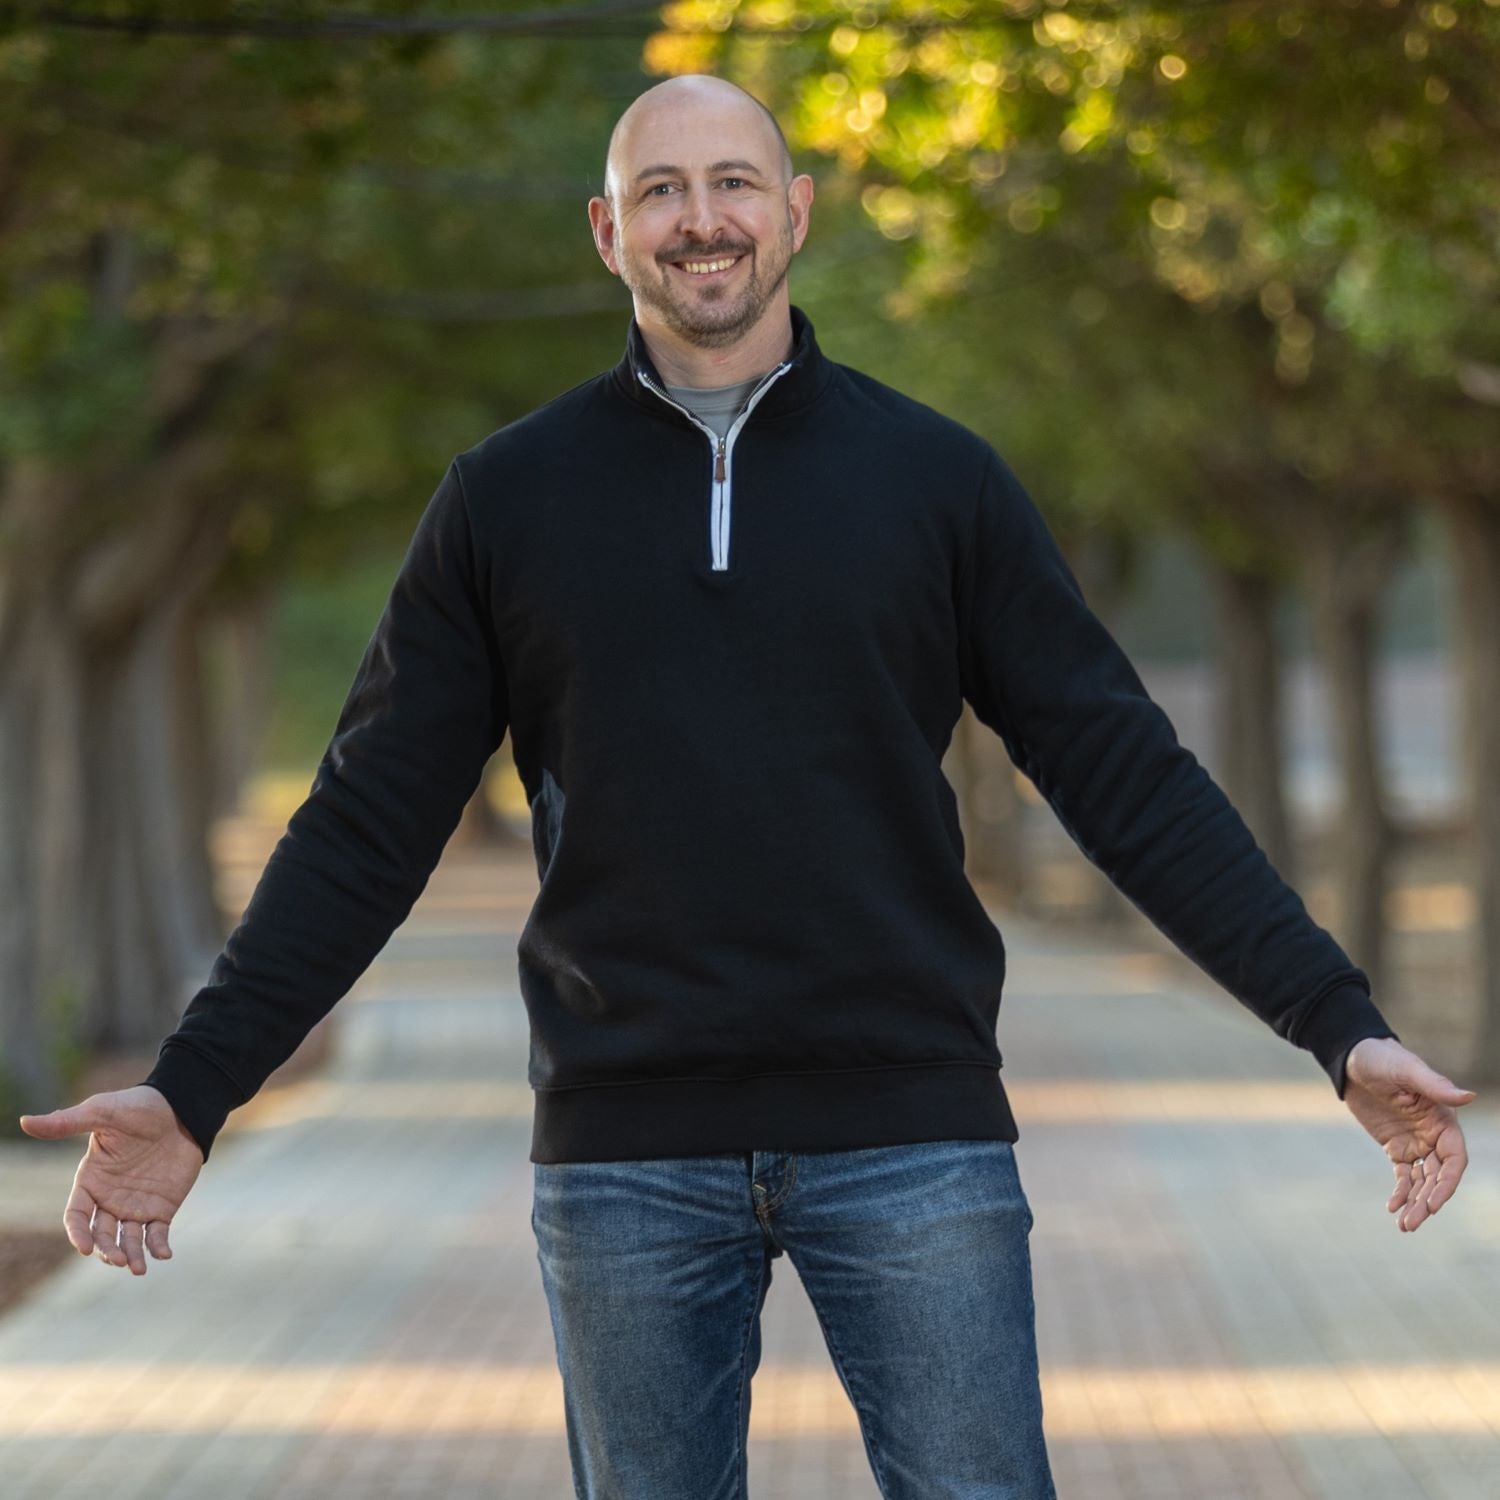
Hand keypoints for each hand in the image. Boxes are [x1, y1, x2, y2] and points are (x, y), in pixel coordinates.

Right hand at [18, 1085, 203, 1273]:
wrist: (181, 1107)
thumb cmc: (137, 1107)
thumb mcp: (101, 1112)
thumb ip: (66, 1123)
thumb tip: (25, 1121)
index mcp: (90, 1181)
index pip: (76, 1216)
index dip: (78, 1233)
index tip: (86, 1247)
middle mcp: (110, 1198)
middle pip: (101, 1234)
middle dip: (107, 1250)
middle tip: (119, 1259)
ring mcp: (136, 1205)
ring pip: (127, 1239)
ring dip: (130, 1255)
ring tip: (138, 1267)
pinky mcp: (162, 1207)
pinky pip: (157, 1233)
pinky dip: (158, 1246)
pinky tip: (164, 1254)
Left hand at [1343, 1037, 1476, 1232]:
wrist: (1353, 1059)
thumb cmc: (1383, 1059)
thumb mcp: (1406, 1070)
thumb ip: (1436, 1086)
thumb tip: (1468, 1096)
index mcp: (1444, 1120)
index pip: (1454, 1159)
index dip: (1447, 1183)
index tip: (1434, 1203)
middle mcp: (1435, 1135)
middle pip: (1438, 1177)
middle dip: (1428, 1201)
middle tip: (1411, 1224)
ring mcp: (1416, 1143)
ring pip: (1422, 1181)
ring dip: (1415, 1203)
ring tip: (1404, 1225)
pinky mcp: (1396, 1147)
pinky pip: (1404, 1176)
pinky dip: (1400, 1193)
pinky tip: (1392, 1207)